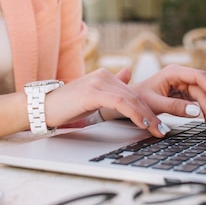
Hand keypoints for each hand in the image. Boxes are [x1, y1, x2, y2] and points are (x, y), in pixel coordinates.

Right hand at [44, 68, 169, 137]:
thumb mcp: (91, 96)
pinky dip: (134, 113)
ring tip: (157, 130)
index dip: (147, 108)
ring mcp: (97, 82)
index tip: (158, 122)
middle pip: (134, 95)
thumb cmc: (65, 106)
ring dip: (146, 116)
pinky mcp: (92, 93)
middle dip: (151, 114)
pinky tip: (142, 123)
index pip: (132, 92)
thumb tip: (128, 74)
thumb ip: (110, 87)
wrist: (42, 107)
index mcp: (104, 76)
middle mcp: (102, 76)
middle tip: (163, 130)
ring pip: (130, 99)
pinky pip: (120, 103)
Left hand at [130, 64, 205, 132]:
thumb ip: (173, 107)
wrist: (129, 102)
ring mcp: (184, 85)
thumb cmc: (138, 99)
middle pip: (204, 90)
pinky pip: (200, 102)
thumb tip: (195, 111)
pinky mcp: (185, 94)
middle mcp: (181, 76)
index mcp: (173, 72)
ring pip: (204, 96)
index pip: (198, 77)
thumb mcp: (154, 104)